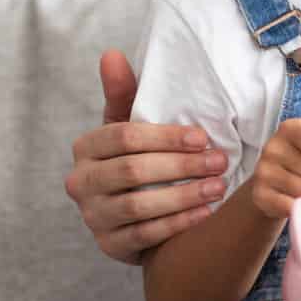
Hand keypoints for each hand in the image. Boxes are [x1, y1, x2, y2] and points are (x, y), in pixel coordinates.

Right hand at [64, 49, 229, 264]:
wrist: (133, 212)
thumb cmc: (136, 157)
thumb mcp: (129, 125)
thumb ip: (124, 92)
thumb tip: (112, 54)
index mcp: (85, 147)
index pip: (123, 137)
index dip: (165, 137)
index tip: (203, 137)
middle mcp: (80, 182)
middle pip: (132, 171)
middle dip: (181, 165)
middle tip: (220, 161)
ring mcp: (92, 216)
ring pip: (138, 205)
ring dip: (183, 195)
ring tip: (218, 187)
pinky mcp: (108, 245)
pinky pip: (145, 235)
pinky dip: (178, 223)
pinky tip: (206, 213)